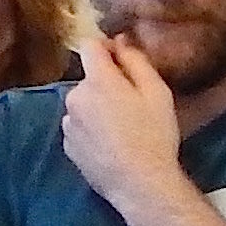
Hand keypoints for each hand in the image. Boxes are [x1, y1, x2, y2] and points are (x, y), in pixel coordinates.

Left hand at [59, 32, 181, 212]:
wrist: (139, 184)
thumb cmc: (154, 135)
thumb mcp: (157, 92)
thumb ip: (136, 60)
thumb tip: (120, 40)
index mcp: (97, 80)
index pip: (90, 46)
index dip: (107, 49)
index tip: (124, 62)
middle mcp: (74, 97)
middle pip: (89, 79)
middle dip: (106, 85)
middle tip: (132, 106)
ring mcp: (68, 124)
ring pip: (83, 105)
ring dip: (97, 109)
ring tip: (122, 130)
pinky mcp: (68, 146)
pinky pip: (79, 128)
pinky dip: (91, 131)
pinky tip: (111, 146)